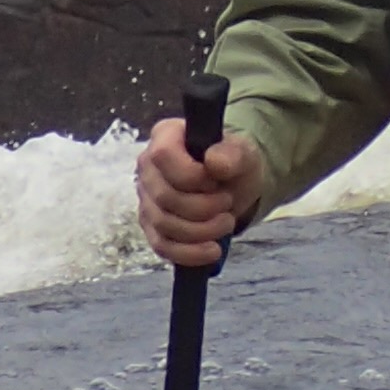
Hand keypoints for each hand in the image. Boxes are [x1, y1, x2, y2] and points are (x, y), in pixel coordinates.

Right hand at [137, 115, 265, 271]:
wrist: (232, 186)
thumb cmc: (233, 162)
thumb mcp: (243, 153)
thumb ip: (232, 153)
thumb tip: (214, 162)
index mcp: (164, 136)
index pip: (163, 156)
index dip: (193, 175)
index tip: (216, 181)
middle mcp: (147, 166)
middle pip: (165, 197)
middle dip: (204, 208)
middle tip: (228, 203)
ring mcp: (146, 198)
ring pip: (164, 225)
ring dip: (201, 231)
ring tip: (226, 222)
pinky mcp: (152, 226)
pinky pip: (162, 246)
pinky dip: (189, 253)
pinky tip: (212, 251)